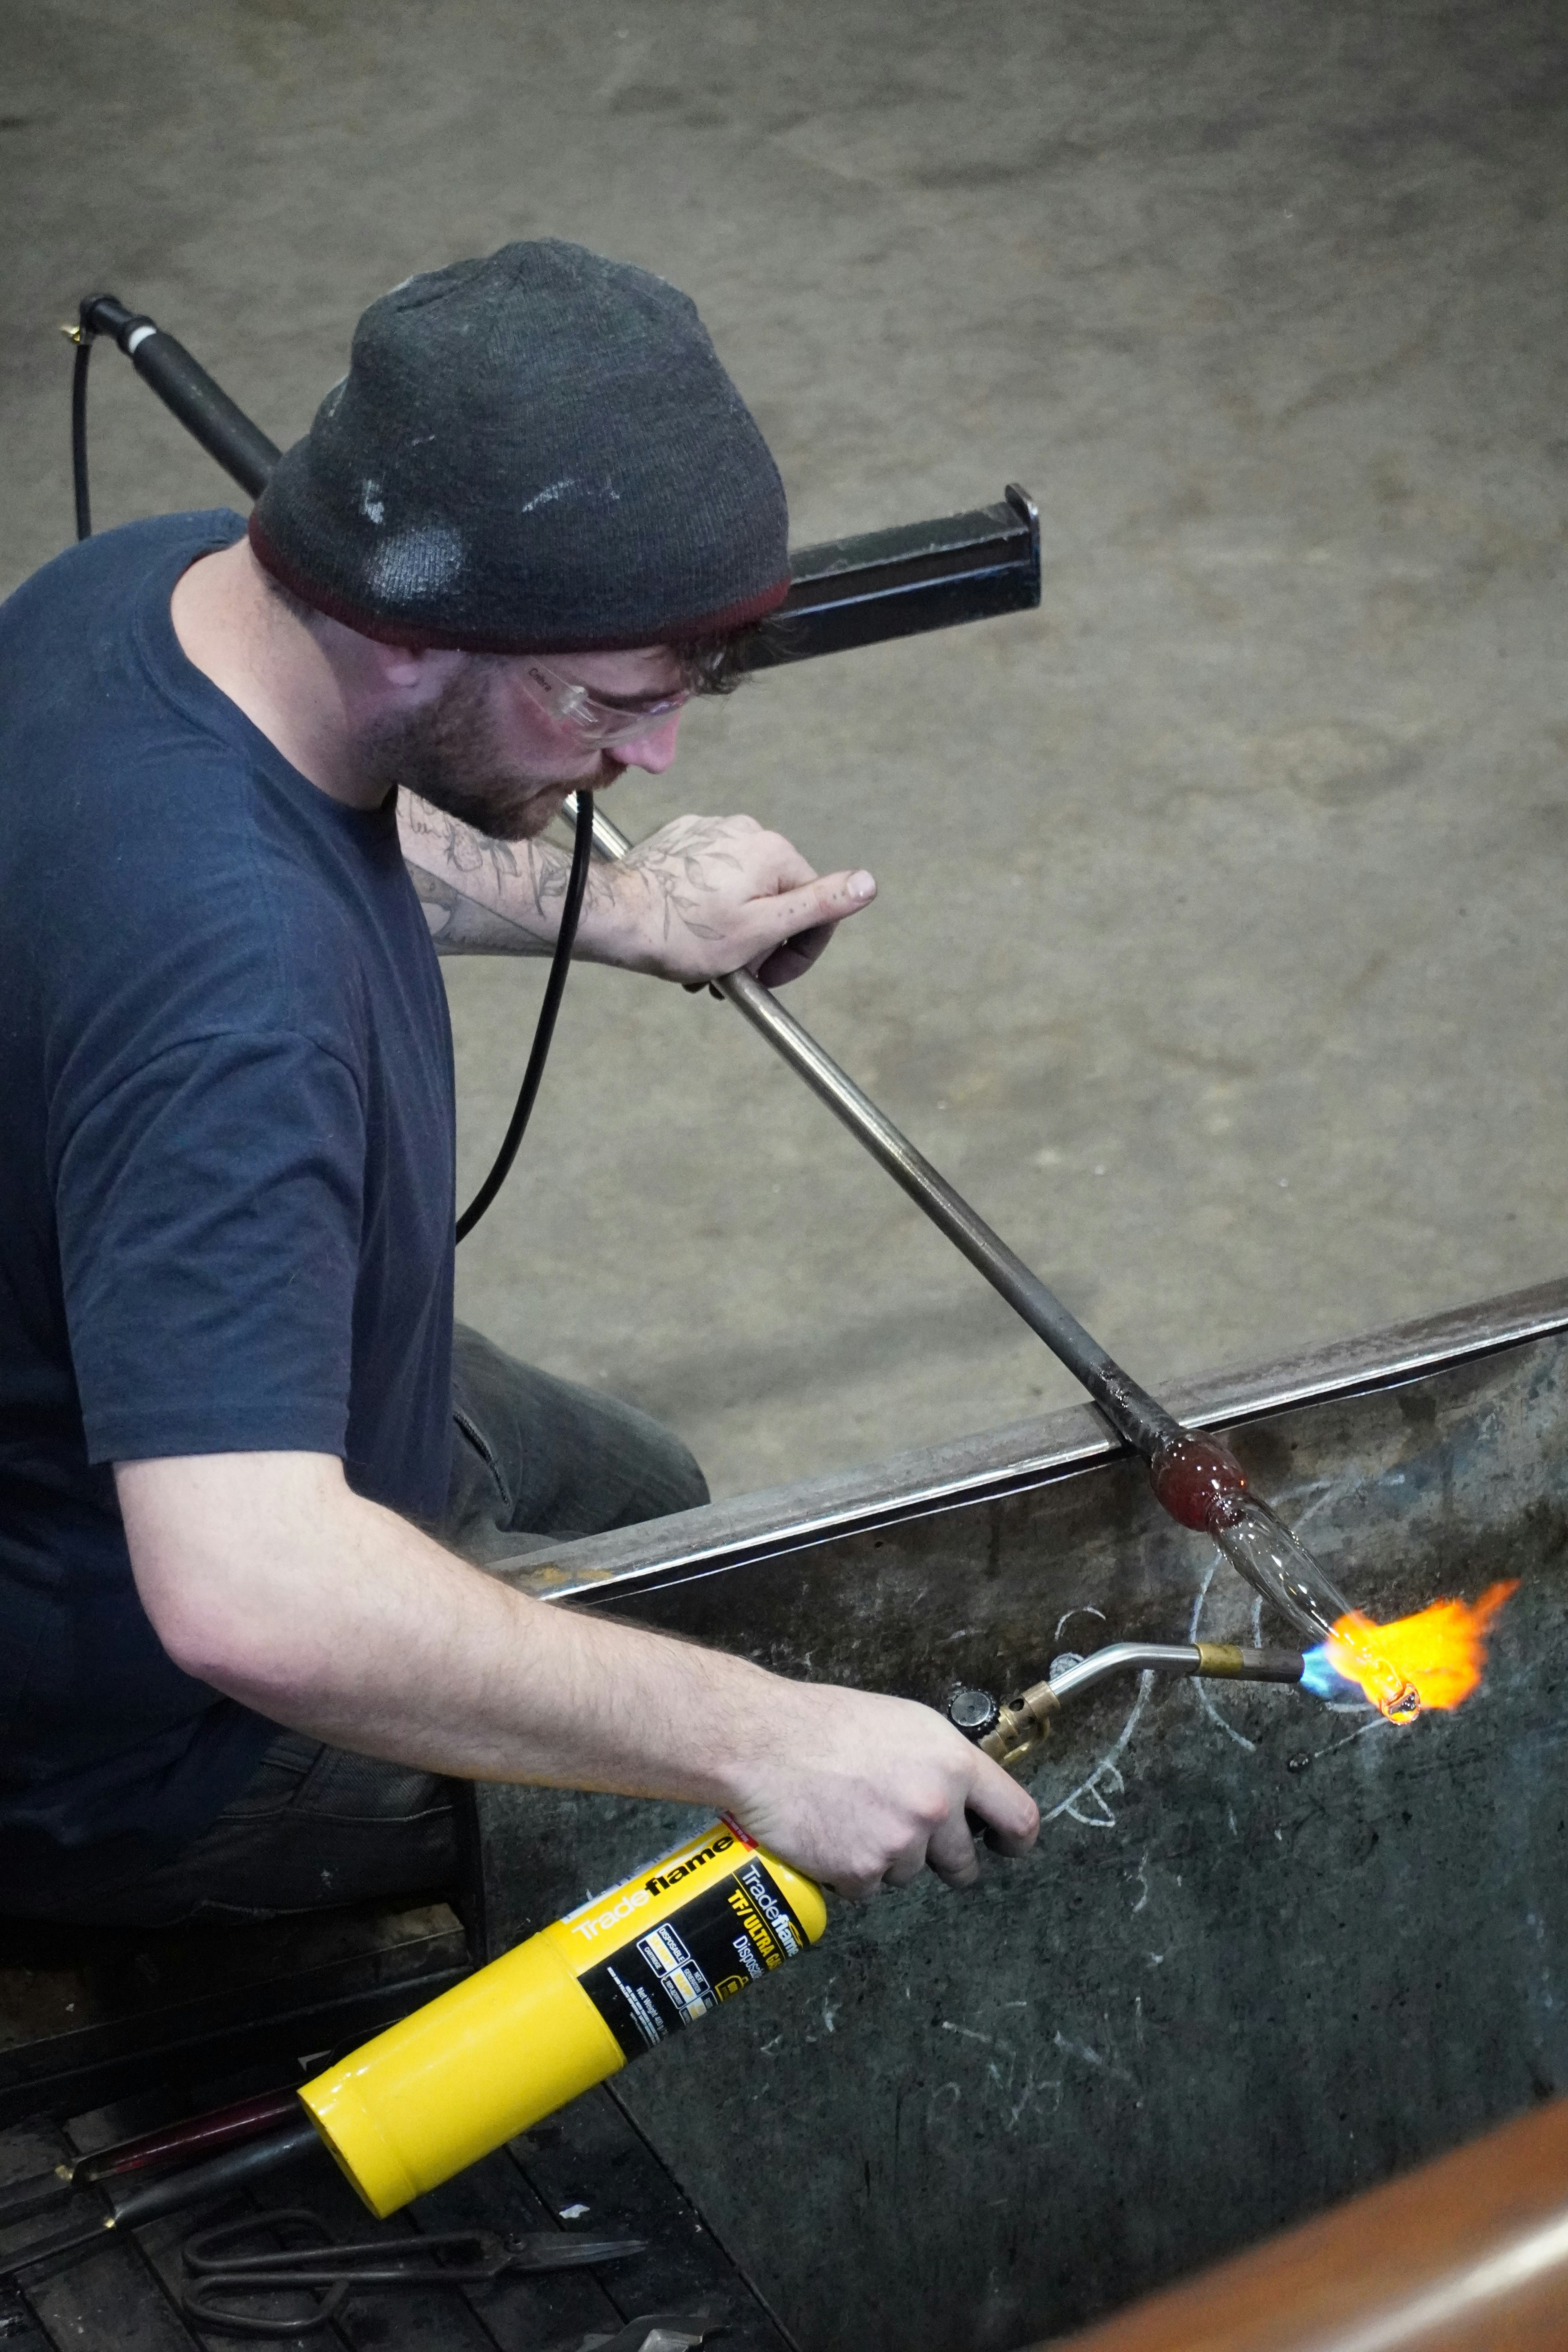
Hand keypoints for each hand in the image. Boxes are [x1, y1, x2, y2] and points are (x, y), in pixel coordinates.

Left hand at [596, 813, 875, 986]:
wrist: (613, 915)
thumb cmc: (684, 932)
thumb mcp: (761, 930)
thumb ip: (818, 905)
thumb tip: (869, 882)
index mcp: (774, 853)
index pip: (814, 905)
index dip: (800, 952)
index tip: (770, 980)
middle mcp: (746, 831)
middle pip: (775, 897)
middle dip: (761, 942)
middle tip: (731, 976)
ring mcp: (710, 831)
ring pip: (741, 890)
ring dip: (733, 930)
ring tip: (704, 964)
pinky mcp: (681, 838)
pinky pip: (710, 876)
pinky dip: (706, 907)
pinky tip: (686, 932)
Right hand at [718, 1678, 1039, 1898]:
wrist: (763, 1743)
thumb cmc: (826, 1724)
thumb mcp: (903, 1724)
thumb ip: (940, 1762)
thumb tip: (959, 1792)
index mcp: (953, 1763)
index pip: (1017, 1815)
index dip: (1016, 1840)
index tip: (1007, 1847)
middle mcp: (934, 1807)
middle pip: (961, 1861)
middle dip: (941, 1859)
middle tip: (906, 1836)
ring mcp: (899, 1844)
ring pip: (908, 1873)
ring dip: (885, 1858)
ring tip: (849, 1816)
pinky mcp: (861, 1873)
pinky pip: (868, 1888)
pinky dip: (850, 1872)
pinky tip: (829, 1835)